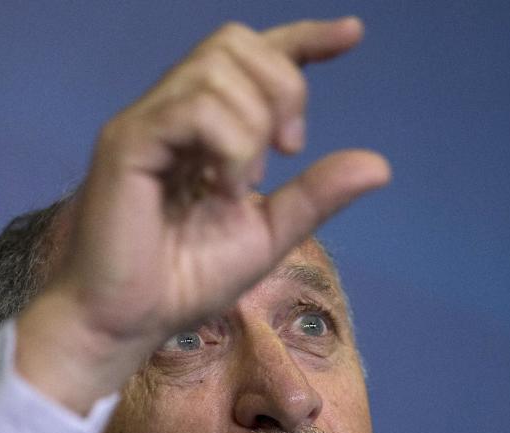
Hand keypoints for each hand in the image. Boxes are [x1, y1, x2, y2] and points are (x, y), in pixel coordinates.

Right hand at [16, 17, 389, 412]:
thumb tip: (381, 166)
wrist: (128, 321)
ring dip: (253, 126)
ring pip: (218, 68)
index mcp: (207, 127)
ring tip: (241, 187)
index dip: (304, 38)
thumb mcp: (270, 233)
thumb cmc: (186, 278)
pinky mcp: (128, 142)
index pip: (255, 56)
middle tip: (288, 151)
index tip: (353, 35)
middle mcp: (174, 110)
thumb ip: (316, 195)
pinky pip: (194, 108)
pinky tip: (223, 189)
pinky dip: (229, 145)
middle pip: (236, 43)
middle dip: (284, 86)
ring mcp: (148, 122)